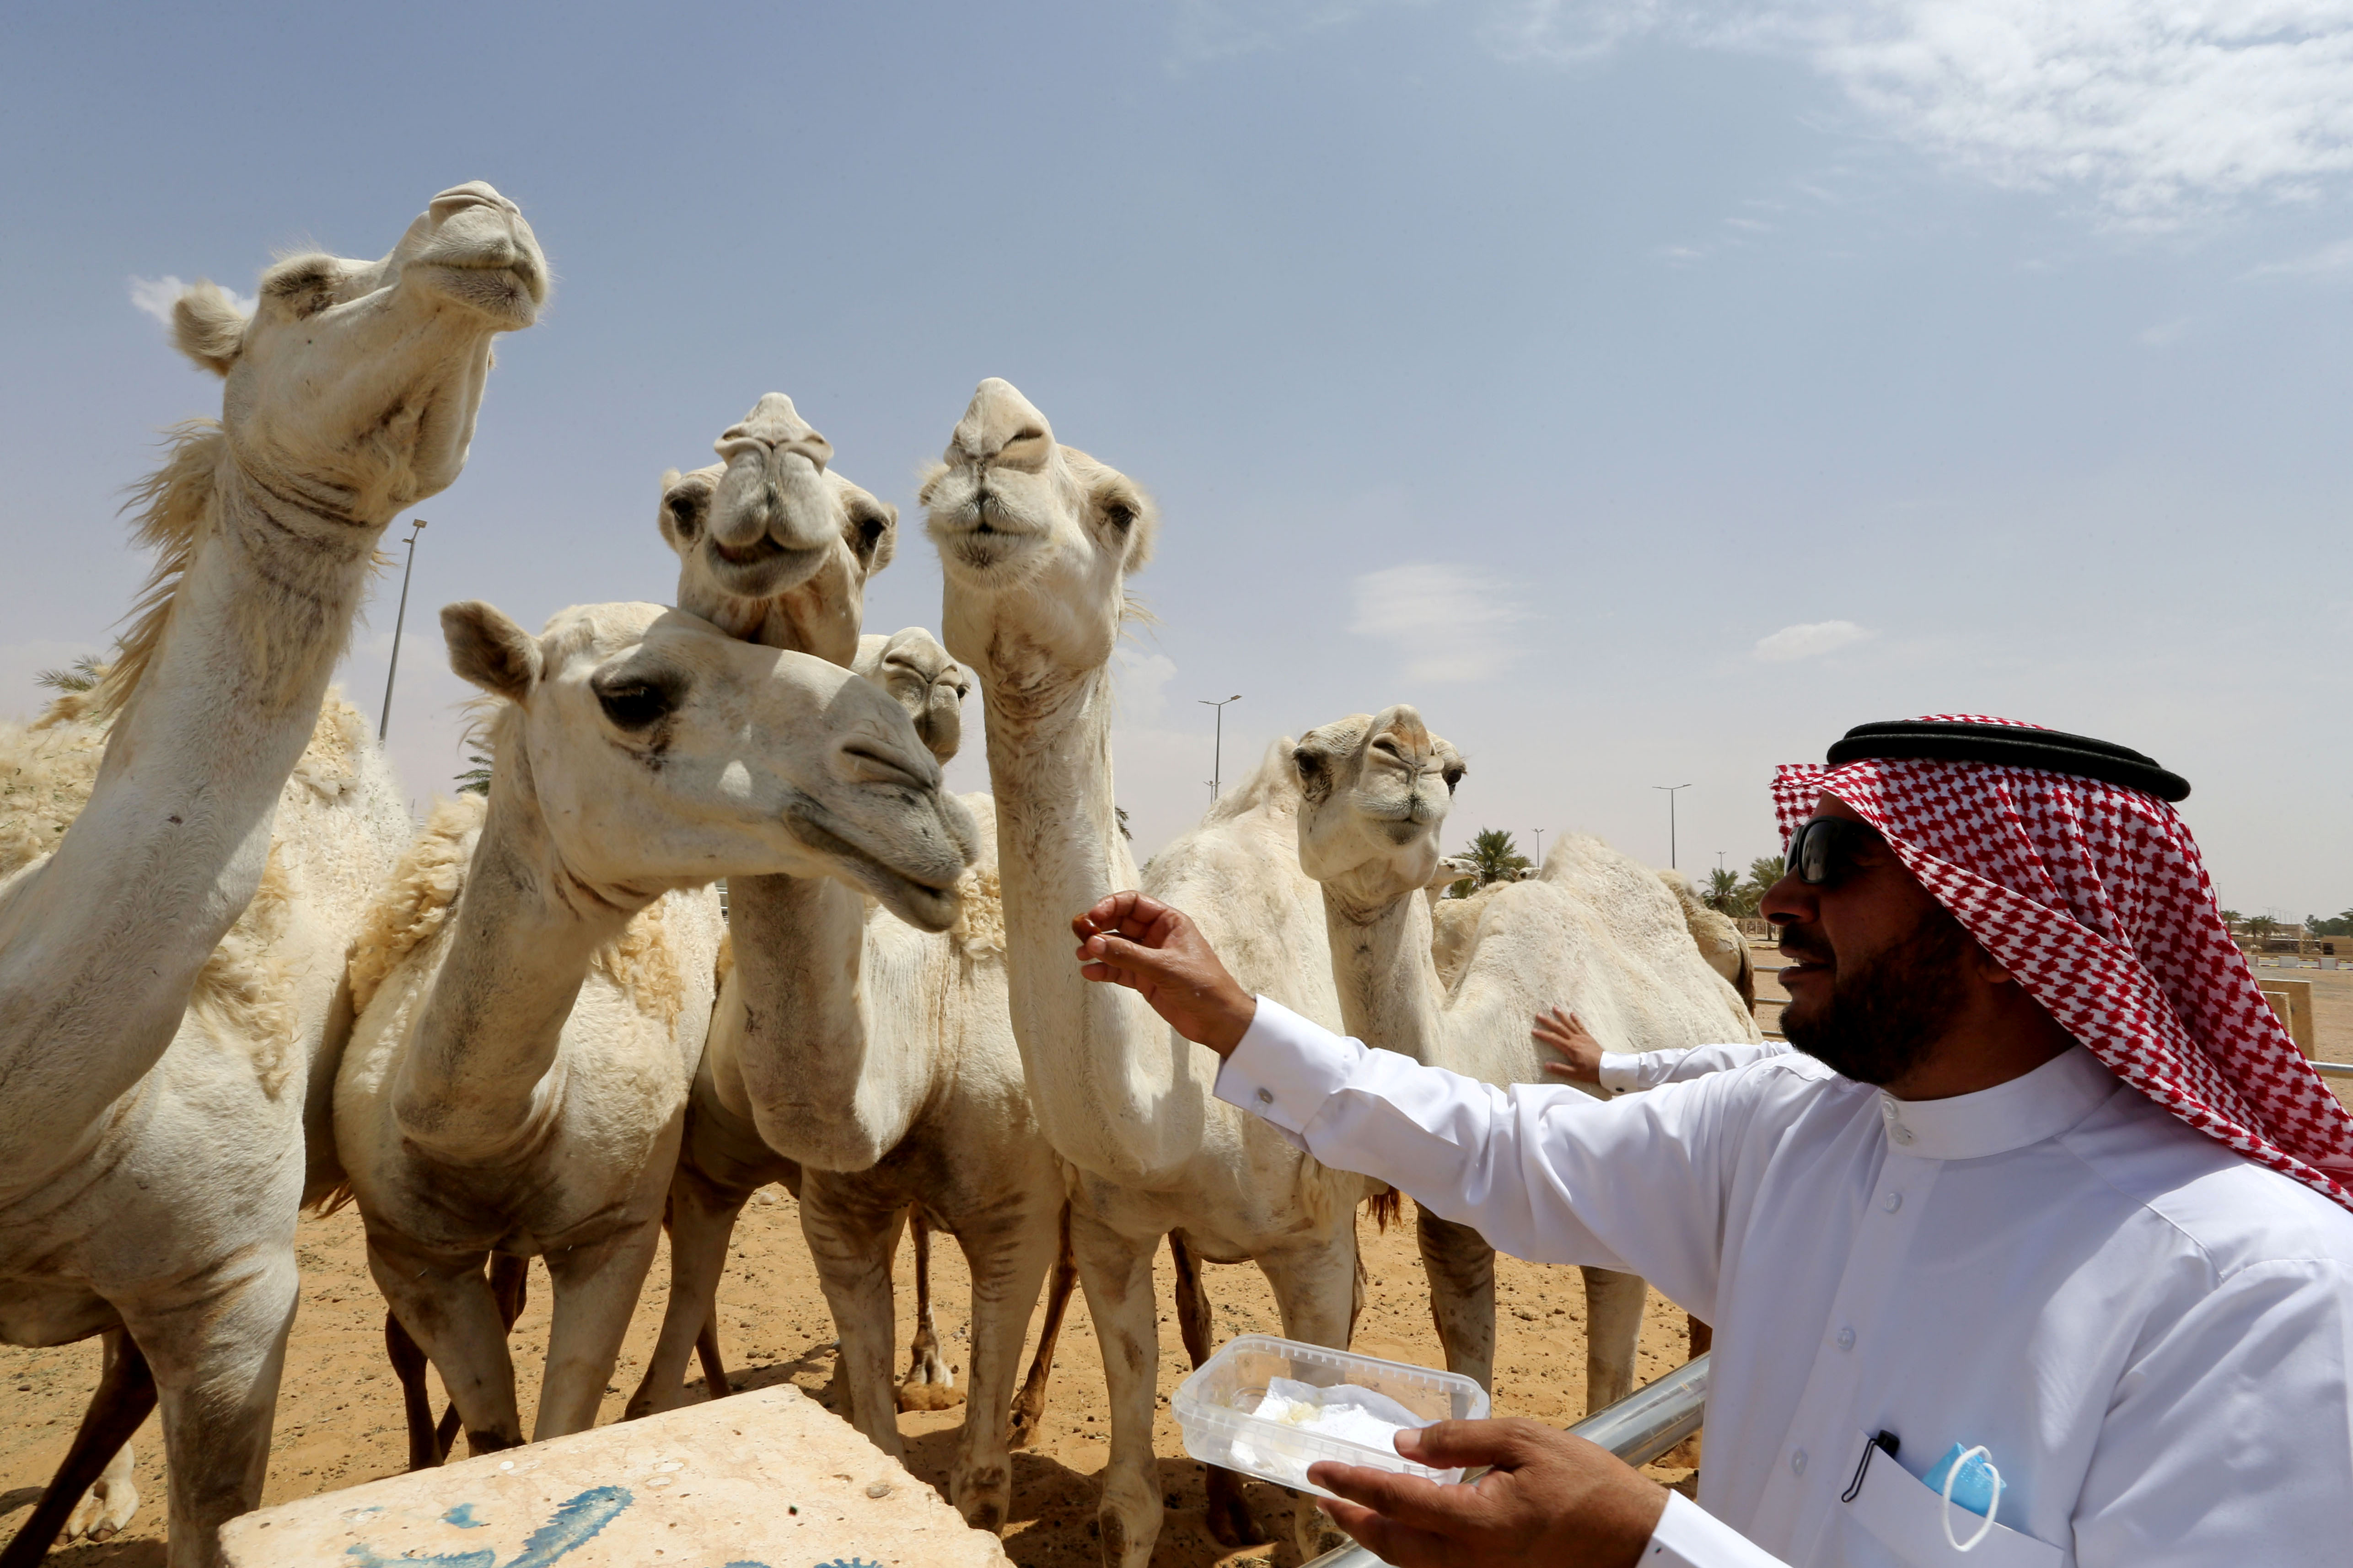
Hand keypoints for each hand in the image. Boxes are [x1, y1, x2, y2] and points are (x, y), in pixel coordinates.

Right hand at [1072, 891, 1255, 1055]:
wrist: (1218, 1020)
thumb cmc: (1203, 985)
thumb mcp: (1164, 967)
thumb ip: (1128, 955)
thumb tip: (1093, 943)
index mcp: (1169, 922)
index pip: (1134, 903)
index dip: (1111, 906)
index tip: (1093, 917)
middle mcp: (1157, 937)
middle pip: (1120, 923)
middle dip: (1100, 928)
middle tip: (1080, 935)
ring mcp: (1149, 958)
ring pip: (1117, 948)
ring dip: (1098, 950)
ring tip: (1081, 956)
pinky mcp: (1145, 980)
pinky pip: (1119, 970)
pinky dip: (1104, 970)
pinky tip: (1090, 973)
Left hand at [1308, 1418, 1666, 1567]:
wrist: (1635, 1541)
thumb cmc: (1587, 1485)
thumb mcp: (1525, 1440)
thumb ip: (1459, 1440)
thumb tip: (1403, 1446)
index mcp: (1476, 1520)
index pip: (1394, 1499)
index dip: (1350, 1483)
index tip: (1319, 1470)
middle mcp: (1471, 1559)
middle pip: (1391, 1543)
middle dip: (1351, 1519)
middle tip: (1322, 1496)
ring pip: (1411, 1563)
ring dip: (1377, 1536)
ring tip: (1352, 1511)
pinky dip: (1410, 1551)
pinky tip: (1403, 1530)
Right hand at [1533, 1007, 1603, 1084]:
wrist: (1607, 1067)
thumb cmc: (1590, 1071)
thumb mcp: (1574, 1074)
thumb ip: (1560, 1069)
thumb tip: (1546, 1065)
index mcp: (1570, 1048)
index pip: (1553, 1039)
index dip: (1543, 1034)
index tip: (1533, 1030)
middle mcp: (1575, 1040)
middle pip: (1559, 1028)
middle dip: (1548, 1021)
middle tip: (1539, 1014)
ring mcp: (1582, 1037)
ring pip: (1569, 1024)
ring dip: (1561, 1015)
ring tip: (1554, 1007)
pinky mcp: (1588, 1037)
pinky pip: (1581, 1026)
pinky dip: (1576, 1019)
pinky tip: (1572, 1014)